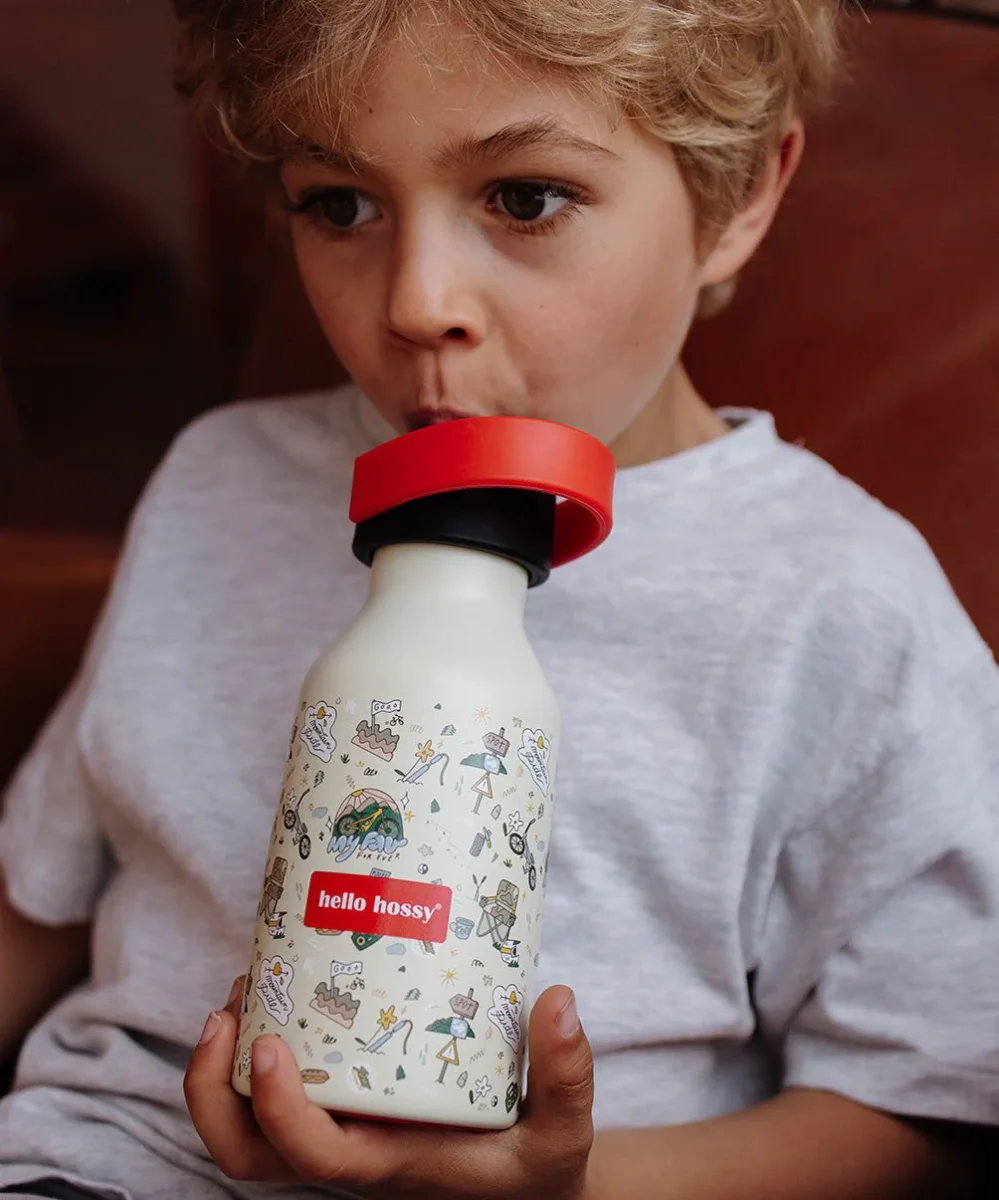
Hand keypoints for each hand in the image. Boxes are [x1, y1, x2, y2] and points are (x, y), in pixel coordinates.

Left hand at [184, 976, 594, 1197]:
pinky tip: (281, 988)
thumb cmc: (536, 1162)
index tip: (270, 1046)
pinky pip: (274, 1086)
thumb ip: (567, 1074)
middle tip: (228, 1010)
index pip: (313, 1158)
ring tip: (244, 985)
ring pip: (244, 1124)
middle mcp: (349, 1149)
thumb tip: (559, 1000)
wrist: (525, 1182)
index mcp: (390, 1163)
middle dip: (211, 1090)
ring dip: (223, 1063)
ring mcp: (338, 1127)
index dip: (277, 1110)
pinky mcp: (342, 1102)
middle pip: (246, 1152)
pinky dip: (254, 1046)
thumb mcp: (564, 1130)